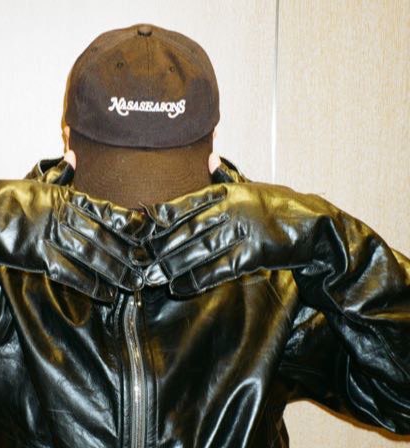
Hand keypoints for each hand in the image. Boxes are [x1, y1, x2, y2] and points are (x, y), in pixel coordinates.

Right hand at [0, 181, 145, 301]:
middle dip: (128, 252)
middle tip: (148, 265)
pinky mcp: (39, 258)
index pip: (104, 208)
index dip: (128, 221)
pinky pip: (70, 274)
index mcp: (63, 197)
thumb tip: (75, 153)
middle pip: (103, 235)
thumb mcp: (33, 180)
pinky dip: (90, 285)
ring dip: (115, 272)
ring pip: (91, 256)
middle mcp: (61, 217)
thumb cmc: (5, 199)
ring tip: (133, 283)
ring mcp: (51, 238)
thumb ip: (59, 172)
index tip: (147, 232)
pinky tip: (106, 293)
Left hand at [142, 182, 346, 295]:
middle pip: (188, 229)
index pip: (188, 202)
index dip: (164, 213)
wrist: (312, 226)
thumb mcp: (251, 186)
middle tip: (139, 258)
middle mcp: (232, 211)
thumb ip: (225, 178)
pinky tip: (178, 286)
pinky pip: (218, 270)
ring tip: (152, 276)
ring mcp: (242, 233)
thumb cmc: (277, 206)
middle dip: (161, 246)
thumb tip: (209, 156)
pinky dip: (196, 280)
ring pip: (198, 251)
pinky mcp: (251, 255)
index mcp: (228, 194)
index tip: (144, 222)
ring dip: (172, 265)